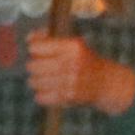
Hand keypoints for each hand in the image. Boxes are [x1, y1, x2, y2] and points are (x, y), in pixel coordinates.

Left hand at [19, 35, 134, 114]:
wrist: (106, 82)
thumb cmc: (84, 61)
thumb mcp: (72, 45)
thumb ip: (48, 39)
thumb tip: (29, 38)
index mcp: (73, 47)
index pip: (35, 47)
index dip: (34, 50)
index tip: (39, 52)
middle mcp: (72, 63)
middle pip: (32, 66)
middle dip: (35, 67)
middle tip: (43, 68)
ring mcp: (70, 81)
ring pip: (33, 82)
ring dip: (37, 81)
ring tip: (48, 79)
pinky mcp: (68, 97)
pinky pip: (40, 96)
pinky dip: (42, 95)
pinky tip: (52, 90)